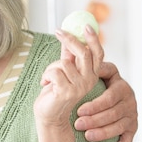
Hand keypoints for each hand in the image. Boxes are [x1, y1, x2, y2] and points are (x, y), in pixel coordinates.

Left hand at [34, 26, 100, 141]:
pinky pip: (54, 72)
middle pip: (82, 52)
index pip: (97, 53)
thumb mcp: (63, 73)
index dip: (93, 39)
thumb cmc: (54, 95)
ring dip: (50, 68)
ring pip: (64, 63)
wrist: (48, 116)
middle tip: (59, 32)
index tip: (86, 25)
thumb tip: (68, 39)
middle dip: (69, 40)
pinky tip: (45, 85)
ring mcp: (80, 86)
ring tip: (47, 79)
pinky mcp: (68, 91)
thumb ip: (68, 58)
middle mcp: (89, 80)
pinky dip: (46, 76)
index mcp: (91, 75)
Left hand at [73, 32, 137, 141]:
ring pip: (119, 124)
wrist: (93, 110)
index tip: (77, 107)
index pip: (110, 90)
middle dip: (94, 115)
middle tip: (76, 121)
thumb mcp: (82, 76)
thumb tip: (63, 39)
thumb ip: (76, 60)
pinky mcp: (130, 130)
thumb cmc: (85, 90)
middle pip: (113, 107)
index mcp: (117, 82)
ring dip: (101, 131)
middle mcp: (128, 97)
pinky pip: (128, 140)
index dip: (95, 99)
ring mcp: (131, 113)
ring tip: (84, 134)